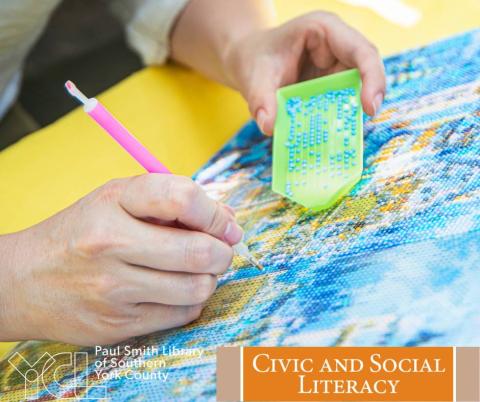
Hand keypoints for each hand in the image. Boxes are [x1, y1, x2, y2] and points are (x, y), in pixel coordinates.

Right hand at [0, 175, 241, 345]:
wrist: (24, 281)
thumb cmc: (82, 233)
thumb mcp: (119, 200)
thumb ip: (174, 203)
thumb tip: (229, 223)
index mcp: (114, 202)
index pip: (182, 198)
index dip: (215, 213)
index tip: (225, 225)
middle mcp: (112, 245)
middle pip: (199, 252)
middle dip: (223, 252)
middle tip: (219, 250)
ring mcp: (114, 290)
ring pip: (198, 288)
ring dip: (209, 278)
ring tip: (195, 270)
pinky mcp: (118, 325)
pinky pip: (182, 314)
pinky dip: (191, 301)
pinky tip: (175, 289)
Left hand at [224, 11, 385, 134]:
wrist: (248, 61)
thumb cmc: (254, 59)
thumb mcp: (254, 77)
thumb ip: (261, 100)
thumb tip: (269, 127)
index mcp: (324, 30)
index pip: (362, 51)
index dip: (372, 77)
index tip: (369, 107)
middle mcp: (337, 46)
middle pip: (367, 70)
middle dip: (369, 96)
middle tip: (364, 121)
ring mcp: (336, 66)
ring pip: (357, 89)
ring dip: (353, 111)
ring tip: (347, 133)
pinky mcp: (331, 85)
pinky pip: (342, 102)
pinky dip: (339, 118)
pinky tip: (333, 135)